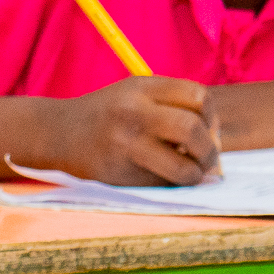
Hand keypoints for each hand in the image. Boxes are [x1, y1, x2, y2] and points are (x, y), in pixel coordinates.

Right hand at [53, 75, 218, 184]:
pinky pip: (162, 185)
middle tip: (209, 160)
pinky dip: (171, 185)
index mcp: (142, 87)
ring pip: (183, 168)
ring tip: (192, 174)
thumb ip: (172, 105)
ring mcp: (126, 146)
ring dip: (196, 175)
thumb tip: (216, 141)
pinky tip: (163, 177)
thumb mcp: (135, 93)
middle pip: (194, 131)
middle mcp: (134, 113)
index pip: (199, 98)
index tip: (209, 129)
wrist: (56, 133)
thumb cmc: (107, 114)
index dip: (212, 117)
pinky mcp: (120, 174)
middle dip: (210, 150)